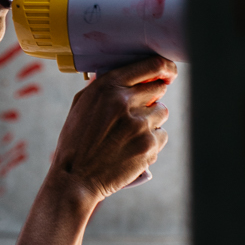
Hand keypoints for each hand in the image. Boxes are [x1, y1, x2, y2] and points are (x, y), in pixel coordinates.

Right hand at [47, 54, 176, 203]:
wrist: (75, 178)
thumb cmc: (75, 142)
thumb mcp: (80, 106)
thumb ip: (102, 87)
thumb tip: (125, 76)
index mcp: (108, 87)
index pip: (152, 65)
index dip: (165, 68)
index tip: (169, 72)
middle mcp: (125, 102)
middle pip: (159, 89)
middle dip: (151, 99)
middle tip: (139, 112)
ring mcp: (139, 124)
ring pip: (162, 113)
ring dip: (151, 121)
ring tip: (131, 134)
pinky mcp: (148, 145)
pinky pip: (162, 135)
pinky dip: (152, 141)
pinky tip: (133, 148)